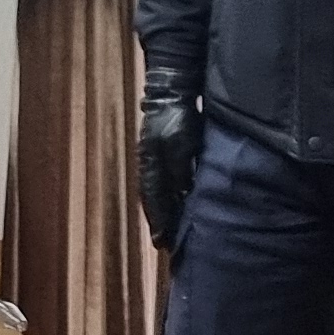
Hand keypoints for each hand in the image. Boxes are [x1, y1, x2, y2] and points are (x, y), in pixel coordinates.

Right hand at [135, 79, 203, 262]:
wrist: (172, 88)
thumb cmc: (176, 116)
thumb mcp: (180, 144)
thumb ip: (180, 169)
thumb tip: (184, 194)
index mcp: (150, 165)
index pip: (153, 201)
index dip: (159, 223)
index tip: (162, 245)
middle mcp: (149, 165)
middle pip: (154, 200)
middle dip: (161, 222)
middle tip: (168, 245)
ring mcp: (155, 157)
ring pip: (160, 192)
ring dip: (166, 211)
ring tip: (173, 231)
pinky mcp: (165, 151)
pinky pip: (165, 181)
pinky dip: (171, 196)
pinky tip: (181, 203)